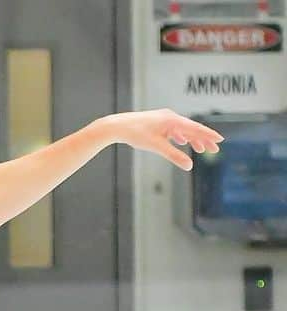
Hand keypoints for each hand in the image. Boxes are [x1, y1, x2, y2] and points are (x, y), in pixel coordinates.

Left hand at [102, 109, 223, 169]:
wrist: (119, 126)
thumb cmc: (137, 134)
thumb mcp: (157, 147)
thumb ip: (174, 156)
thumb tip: (189, 166)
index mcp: (173, 120)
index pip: (195, 128)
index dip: (208, 135)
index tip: (220, 140)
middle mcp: (171, 117)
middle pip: (192, 129)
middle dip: (203, 139)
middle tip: (215, 149)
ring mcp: (164, 119)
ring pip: (183, 130)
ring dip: (192, 139)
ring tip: (201, 149)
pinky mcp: (158, 123)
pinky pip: (174, 130)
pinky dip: (180, 136)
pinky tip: (183, 141)